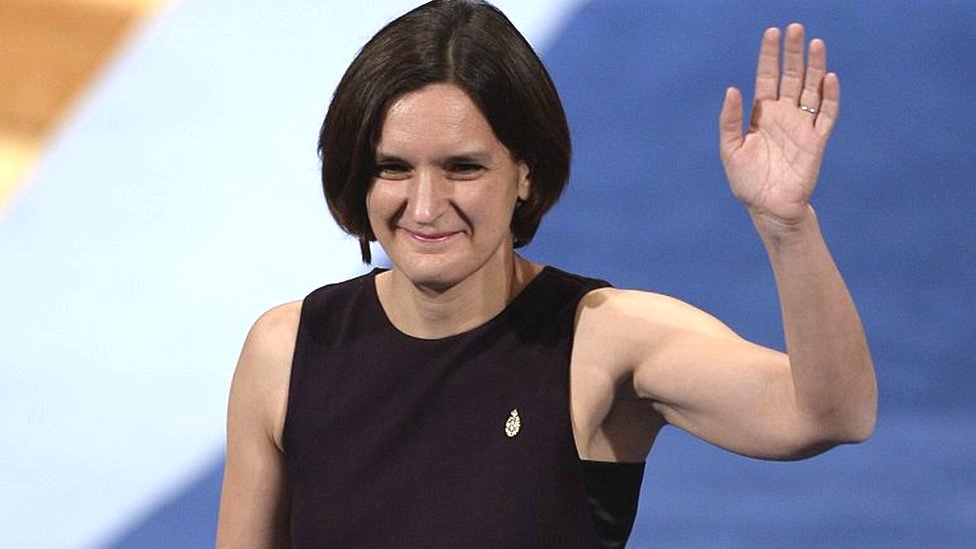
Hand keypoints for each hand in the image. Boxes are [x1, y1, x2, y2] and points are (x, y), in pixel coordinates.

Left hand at [719, 23, 839, 226]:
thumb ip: (730, 120)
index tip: (772, 33)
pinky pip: (827, 115)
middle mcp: (784, 115)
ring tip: (816, 43)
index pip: (767, 77)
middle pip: (791, 76)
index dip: (770, 56)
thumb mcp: (730, 149)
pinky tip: (829, 78)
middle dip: (793, 53)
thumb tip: (731, 89)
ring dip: (814, 67)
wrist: (768, 208)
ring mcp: (802, 126)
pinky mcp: (817, 141)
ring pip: (811, 89)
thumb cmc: (747, 181)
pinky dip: (830, 97)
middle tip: (796, 28)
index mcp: (762, 114)